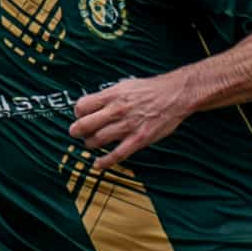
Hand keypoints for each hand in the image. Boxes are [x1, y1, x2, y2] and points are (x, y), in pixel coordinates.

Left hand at [70, 75, 192, 170]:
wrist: (175, 95)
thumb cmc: (150, 90)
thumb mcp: (125, 86)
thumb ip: (108, 96)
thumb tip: (93, 104)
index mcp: (112, 95)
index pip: (83, 106)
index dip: (78, 113)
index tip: (80, 117)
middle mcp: (117, 110)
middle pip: (85, 125)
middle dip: (77, 131)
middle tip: (76, 134)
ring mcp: (127, 126)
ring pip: (98, 140)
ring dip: (90, 144)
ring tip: (92, 144)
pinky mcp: (138, 139)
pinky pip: (117, 154)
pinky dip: (104, 162)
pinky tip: (97, 164)